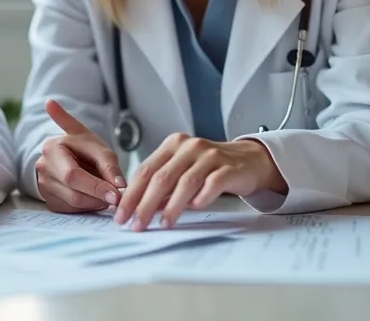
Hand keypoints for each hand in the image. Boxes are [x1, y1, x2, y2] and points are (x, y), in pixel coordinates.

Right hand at [35, 99, 125, 212]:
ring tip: (107, 195)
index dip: (95, 187)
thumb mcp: (97, 146)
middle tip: (117, 198)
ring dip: (95, 203)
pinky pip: (71, 210)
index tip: (115, 194)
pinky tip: (95, 197)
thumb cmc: (81, 147)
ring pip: (73, 204)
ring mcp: (44, 187)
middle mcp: (44, 169)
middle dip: (98, 198)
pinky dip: (88, 206)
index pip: (72, 175)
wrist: (65, 152)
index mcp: (52, 149)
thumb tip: (119, 185)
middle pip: (72, 193)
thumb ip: (109, 165)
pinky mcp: (49, 200)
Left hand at [115, 134, 284, 230]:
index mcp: (172, 145)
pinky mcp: (228, 168)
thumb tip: (135, 206)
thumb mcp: (182, 168)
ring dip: (171, 207)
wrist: (248, 160)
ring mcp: (210, 156)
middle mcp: (189, 147)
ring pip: (185, 183)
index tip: (121, 214)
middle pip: (161, 178)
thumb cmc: (210, 167)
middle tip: (136, 224)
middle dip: (145, 204)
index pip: (145, 170)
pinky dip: (201, 198)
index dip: (131, 194)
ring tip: (162, 224)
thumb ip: (162, 182)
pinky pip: (211, 184)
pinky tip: (194, 209)